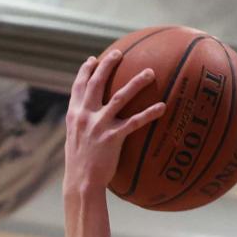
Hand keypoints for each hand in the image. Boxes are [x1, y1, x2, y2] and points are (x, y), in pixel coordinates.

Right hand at [64, 52, 165, 197]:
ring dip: (136, 82)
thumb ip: (80, 127)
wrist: (81, 183)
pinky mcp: (113, 137)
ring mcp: (99, 125)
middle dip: (108, 64)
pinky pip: (135, 122)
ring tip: (149, 72)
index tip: (93, 60)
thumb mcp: (74, 141)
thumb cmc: (79, 166)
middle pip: (97, 82)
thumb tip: (89, 123)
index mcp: (74, 114)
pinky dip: (149, 113)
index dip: (85, 71)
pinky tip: (162, 106)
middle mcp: (85, 115)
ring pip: (120, 96)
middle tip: (119, 53)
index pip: (78, 86)